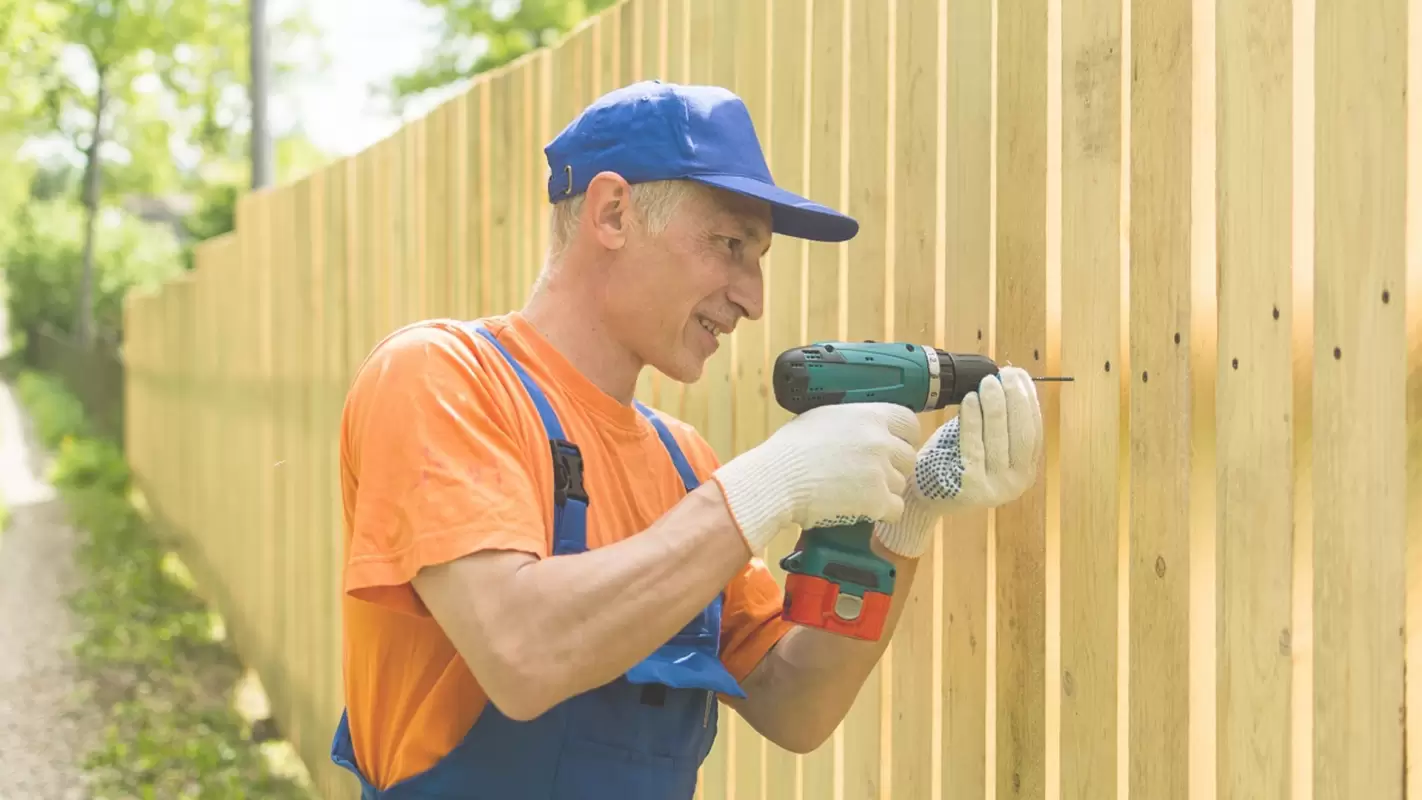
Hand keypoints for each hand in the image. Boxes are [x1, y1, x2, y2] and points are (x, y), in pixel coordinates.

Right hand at [712, 403, 921, 553]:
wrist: (778, 479)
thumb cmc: (790, 450)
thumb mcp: (822, 418)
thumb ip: (850, 421)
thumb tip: (858, 427)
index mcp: (869, 415)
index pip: (909, 423)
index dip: (904, 437)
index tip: (895, 447)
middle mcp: (881, 440)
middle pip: (908, 457)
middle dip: (894, 468)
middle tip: (871, 475)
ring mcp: (882, 471)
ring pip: (900, 485)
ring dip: (884, 491)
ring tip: (857, 493)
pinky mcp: (878, 500)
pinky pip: (895, 509)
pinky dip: (881, 513)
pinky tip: (862, 510)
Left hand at [874, 366, 1042, 557]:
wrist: (923, 496)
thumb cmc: (953, 461)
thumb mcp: (983, 441)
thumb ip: (999, 419)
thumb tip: (1011, 379)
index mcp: (1024, 470)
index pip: (1034, 431)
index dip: (1028, 401)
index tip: (1020, 377)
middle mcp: (1016, 482)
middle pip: (1022, 434)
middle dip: (1015, 400)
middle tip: (1005, 375)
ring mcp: (995, 488)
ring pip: (999, 438)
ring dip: (994, 406)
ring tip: (987, 382)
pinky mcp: (971, 488)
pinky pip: (974, 446)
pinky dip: (973, 420)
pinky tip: (970, 401)